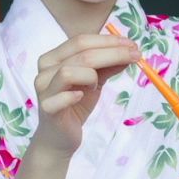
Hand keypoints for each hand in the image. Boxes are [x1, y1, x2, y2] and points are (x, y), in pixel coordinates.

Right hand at [32, 33, 139, 156]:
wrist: (60, 137)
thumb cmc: (75, 106)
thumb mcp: (95, 82)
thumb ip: (108, 66)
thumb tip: (130, 51)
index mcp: (54, 58)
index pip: (81, 41)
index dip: (108, 41)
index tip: (132, 45)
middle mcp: (45, 69)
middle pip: (81, 53)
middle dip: (112, 53)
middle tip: (135, 56)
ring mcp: (44, 89)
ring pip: (69, 71)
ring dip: (91, 76)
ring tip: (95, 86)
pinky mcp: (47, 108)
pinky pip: (61, 97)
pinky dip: (73, 95)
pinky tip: (80, 97)